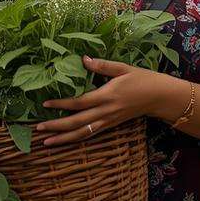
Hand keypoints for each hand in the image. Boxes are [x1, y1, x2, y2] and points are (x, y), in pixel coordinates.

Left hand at [35, 56, 176, 147]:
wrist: (161, 97)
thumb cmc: (143, 79)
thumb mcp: (123, 68)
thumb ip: (102, 65)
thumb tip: (83, 59)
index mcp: (107, 96)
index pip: (80, 102)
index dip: (62, 104)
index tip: (45, 104)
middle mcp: (106, 111)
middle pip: (78, 122)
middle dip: (57, 127)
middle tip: (38, 129)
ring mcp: (109, 121)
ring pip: (83, 133)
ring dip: (64, 138)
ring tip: (46, 141)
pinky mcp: (112, 125)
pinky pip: (92, 133)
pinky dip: (77, 138)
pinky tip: (65, 140)